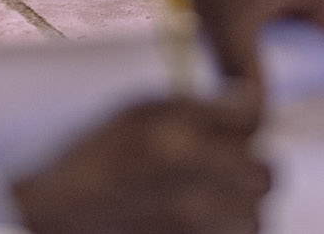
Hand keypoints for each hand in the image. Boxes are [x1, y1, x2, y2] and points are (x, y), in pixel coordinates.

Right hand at [10, 98, 268, 233]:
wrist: (58, 218)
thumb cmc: (92, 160)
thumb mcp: (133, 112)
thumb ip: (195, 106)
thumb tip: (251, 101)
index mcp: (175, 140)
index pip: (252, 117)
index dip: (246, 115)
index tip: (235, 119)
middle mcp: (193, 188)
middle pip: (265, 172)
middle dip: (247, 165)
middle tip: (218, 164)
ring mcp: (195, 229)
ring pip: (255, 215)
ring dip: (239, 205)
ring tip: (204, 197)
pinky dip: (222, 228)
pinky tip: (195, 217)